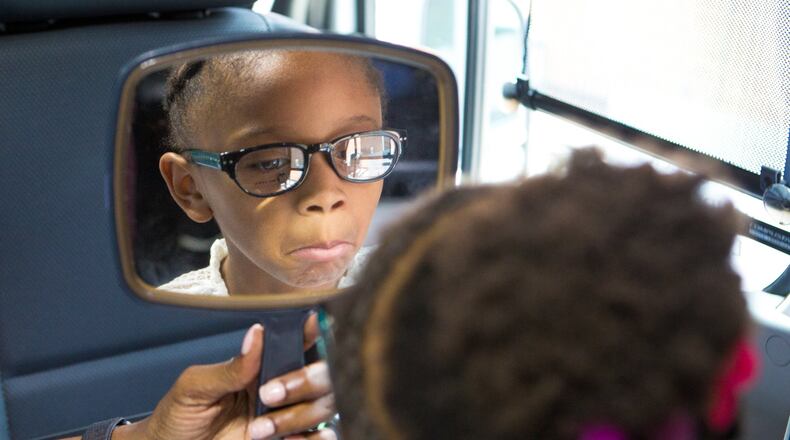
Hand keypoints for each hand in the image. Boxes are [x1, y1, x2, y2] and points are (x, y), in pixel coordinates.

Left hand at [112, 316, 336, 439]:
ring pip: (323, 407)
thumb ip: (230, 367)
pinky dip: (314, 438)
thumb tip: (256, 334)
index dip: (310, 333)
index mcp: (259, 368)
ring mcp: (285, 418)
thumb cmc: (178, 417)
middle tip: (269, 396)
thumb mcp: (195, 387)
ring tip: (259, 431)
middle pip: (320, 375)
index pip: (294, 344)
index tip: (315, 326)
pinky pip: (318, 438)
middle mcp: (280, 390)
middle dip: (305, 382)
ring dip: (298, 417)